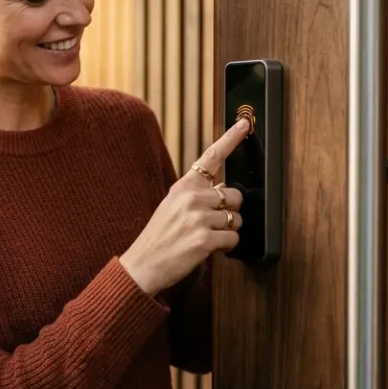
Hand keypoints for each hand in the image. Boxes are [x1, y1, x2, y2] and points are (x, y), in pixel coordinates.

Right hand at [121, 118, 250, 295]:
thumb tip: (223, 192)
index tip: (244, 124)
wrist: (143, 264)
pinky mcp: (205, 240)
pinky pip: (233, 239)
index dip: (231, 139)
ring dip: (227, 231)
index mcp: (183, 186)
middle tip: (212, 223)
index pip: (211, 158)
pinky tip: (209, 249)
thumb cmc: (159, 237)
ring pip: (236, 219)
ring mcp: (198, 218)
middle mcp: (191, 198)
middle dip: (230, 211)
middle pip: (234, 196)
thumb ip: (195, 194)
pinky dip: (226, 247)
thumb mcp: (171, 205)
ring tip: (207, 237)